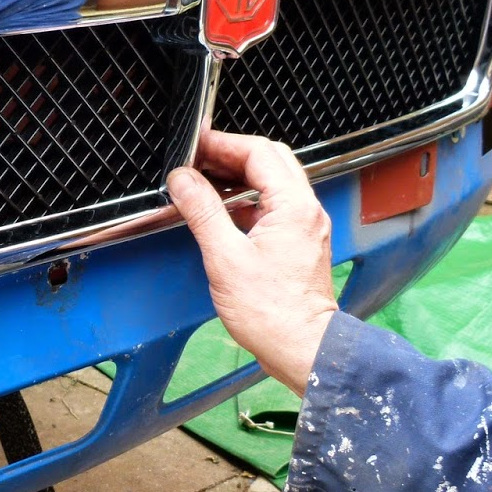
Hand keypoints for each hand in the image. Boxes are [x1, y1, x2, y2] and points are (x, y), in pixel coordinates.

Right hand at [167, 129, 338, 392]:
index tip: (197, 145)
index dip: (224, 144)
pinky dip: (250, 199)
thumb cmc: (272, 313)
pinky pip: (276, 206)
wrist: (302, 348)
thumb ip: (203, 212)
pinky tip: (225, 212)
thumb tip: (184, 180)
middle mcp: (307, 211)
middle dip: (233, 154)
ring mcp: (307, 227)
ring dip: (242, 176)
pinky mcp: (301, 244)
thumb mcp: (225, 258)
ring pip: (275, 183)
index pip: (259, 152)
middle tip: (200, 159)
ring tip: (207, 182)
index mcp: (293, 207)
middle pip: (271, 161)